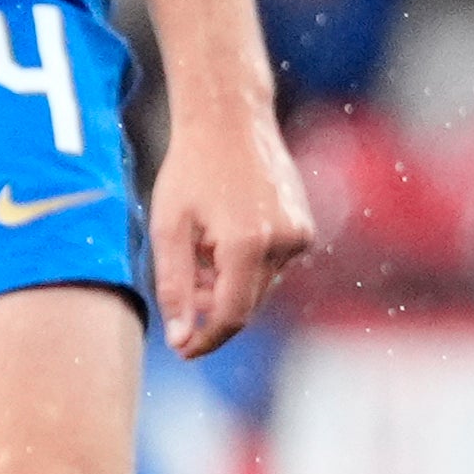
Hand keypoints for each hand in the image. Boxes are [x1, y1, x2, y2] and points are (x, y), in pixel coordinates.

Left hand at [146, 98, 314, 357]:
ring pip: (258, 285)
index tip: (183, 351)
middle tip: (182, 281)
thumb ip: (175, 286)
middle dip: (210, 304)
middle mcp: (285, 243)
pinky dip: (244, 263)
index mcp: (248, 245)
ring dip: (226, 281)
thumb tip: (181, 337)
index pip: (231, 315)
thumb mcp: (168, 228)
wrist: (230, 122)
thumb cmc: (190, 171)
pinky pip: (272, 264)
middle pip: (246, 302)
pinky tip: (221, 233)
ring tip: (199, 244)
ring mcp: (300, 235)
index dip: (205, 338)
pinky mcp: (305, 228)